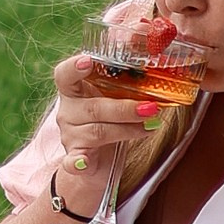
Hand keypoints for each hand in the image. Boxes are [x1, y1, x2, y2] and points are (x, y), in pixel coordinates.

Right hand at [48, 49, 152, 164]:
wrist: (96, 159)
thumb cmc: (108, 121)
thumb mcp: (112, 100)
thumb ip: (124, 88)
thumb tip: (159, 75)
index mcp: (73, 91)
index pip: (65, 75)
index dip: (74, 66)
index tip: (89, 60)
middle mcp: (67, 112)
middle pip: (93, 107)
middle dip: (125, 108)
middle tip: (151, 108)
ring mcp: (70, 135)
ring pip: (97, 132)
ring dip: (128, 130)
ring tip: (150, 127)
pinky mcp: (75, 158)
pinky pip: (73, 161)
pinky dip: (78, 162)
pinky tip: (84, 163)